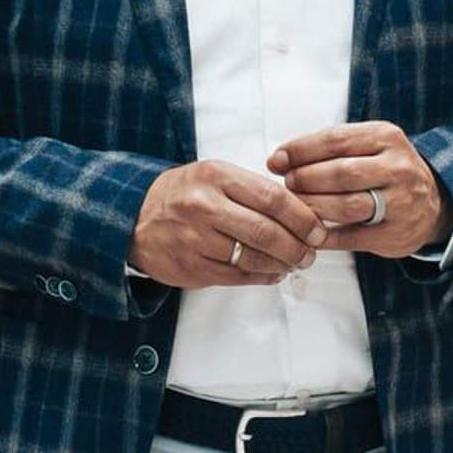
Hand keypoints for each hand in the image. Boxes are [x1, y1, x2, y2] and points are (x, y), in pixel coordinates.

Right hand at [129, 160, 327, 288]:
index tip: (318, 229)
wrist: (134, 217)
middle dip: (298, 246)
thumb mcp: (215, 175)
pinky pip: (237, 276)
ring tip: (295, 263)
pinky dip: (262, 276)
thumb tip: (301, 212)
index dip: (302, 217)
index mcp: (216, 175)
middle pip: (266, 231)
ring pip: (254, 257)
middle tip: (311, 252)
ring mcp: (196, 239)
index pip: (272, 197)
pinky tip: (273, 273)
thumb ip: (253, 189)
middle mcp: (205, 205)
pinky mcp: (192, 267)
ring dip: (283, 264)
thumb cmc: (184, 194)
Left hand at [268, 122, 449, 257]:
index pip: (336, 140)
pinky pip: (353, 237)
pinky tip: (309, 232)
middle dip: (306, 179)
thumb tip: (278, 159)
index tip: (276, 160)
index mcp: (386, 137)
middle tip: (287, 184)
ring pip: (347, 205)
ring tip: (294, 206)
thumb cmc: (386, 170)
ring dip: (313, 206)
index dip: (301, 150)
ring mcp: (400, 202)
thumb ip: (328, 149)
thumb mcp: (369, 146)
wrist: (433, 203)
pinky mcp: (395, 233)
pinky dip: (326, 235)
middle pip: (341, 173)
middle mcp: (397, 167)